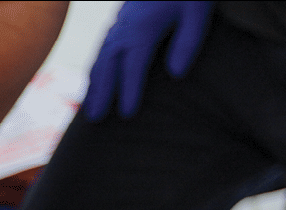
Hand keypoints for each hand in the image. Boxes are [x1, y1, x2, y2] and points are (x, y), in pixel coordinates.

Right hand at [82, 1, 212, 120]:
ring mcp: (120, 22)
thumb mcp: (197, 13)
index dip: (129, 91)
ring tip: (88, 106)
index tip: (127, 116)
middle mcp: (125, 27)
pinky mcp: (121, 18)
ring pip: (100, 56)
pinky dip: (96, 66)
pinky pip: (102, 46)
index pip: (132, 67)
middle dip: (100, 93)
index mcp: (143, 28)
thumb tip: (176, 74)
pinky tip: (96, 76)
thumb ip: (187, 43)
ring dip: (94, 82)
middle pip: (107, 65)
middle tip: (94, 120)